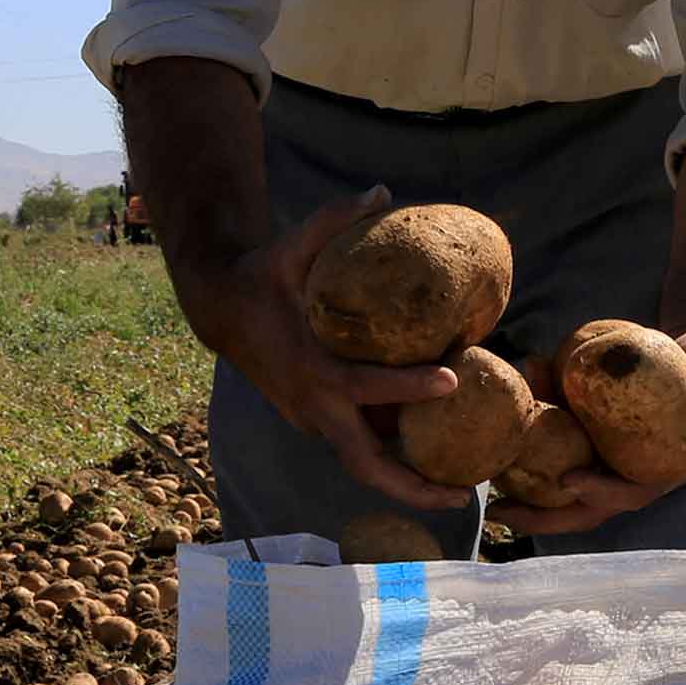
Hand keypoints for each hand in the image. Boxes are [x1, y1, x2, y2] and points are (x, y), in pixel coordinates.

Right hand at [183, 186, 473, 513]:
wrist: (220, 311)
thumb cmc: (261, 276)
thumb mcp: (290, 244)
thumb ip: (333, 219)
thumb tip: (381, 190)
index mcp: (312, 372)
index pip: (366, 388)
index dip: (408, 386)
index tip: (453, 377)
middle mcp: (315, 408)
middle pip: (367, 464)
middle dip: (413, 486)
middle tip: (465, 495)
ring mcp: (315, 421)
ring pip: (365, 464)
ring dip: (409, 482)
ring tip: (463, 490)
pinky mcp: (318, 422)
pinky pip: (360, 446)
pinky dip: (394, 457)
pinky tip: (435, 457)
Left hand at [488, 325, 685, 537]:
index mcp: (663, 470)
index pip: (631, 493)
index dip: (602, 492)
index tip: (571, 480)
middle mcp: (632, 475)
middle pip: (586, 508)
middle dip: (545, 516)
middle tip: (502, 512)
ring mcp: (609, 464)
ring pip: (565, 494)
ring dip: (530, 501)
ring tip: (490, 501)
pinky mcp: (591, 445)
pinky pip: (558, 458)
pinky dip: (530, 461)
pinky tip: (496, 456)